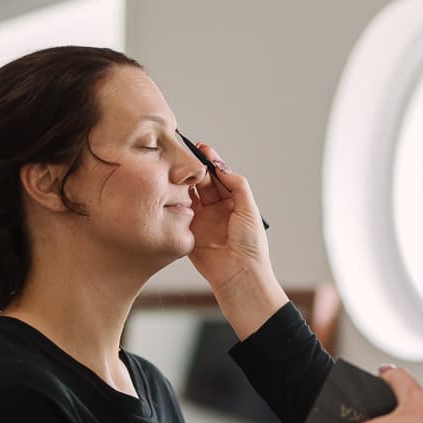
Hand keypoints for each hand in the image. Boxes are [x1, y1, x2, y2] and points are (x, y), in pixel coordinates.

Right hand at [186, 143, 272, 290]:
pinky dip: (175, 201)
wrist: (239, 274)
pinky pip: (179, 213)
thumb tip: (221, 167)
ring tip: (177, 170)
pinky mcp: (188, 233)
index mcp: (234, 203)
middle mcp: (216, 210)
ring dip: (184, 183)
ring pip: (189, 196)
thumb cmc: (251, 245)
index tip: (201, 147)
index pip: (219, 177)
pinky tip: (171, 190)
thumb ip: (237, 184)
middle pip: (202, 183)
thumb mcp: (249, 209)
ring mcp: (201, 221)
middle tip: (184, 157)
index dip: (211, 162)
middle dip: (194, 170)